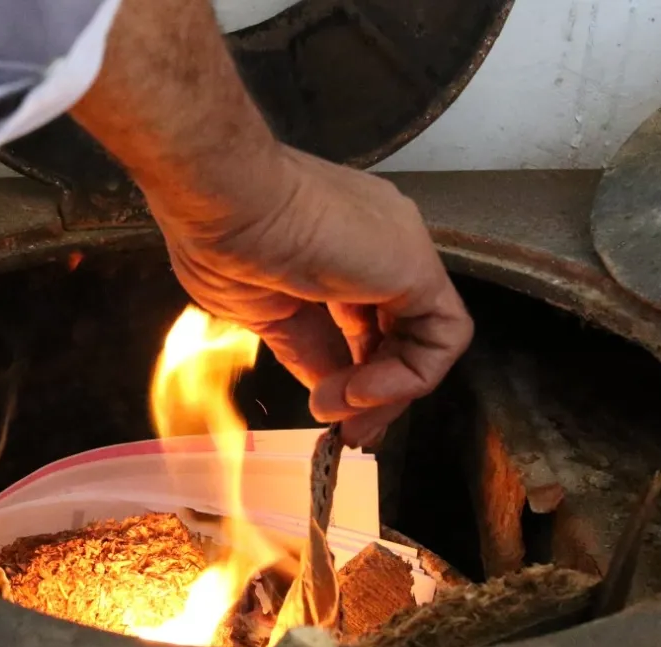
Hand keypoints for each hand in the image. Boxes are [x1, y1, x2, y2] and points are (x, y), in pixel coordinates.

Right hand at [67, 0, 471, 445]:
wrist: (220, 198)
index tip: (327, 412)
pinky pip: (441, 337)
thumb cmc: (219, 238)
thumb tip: (325, 390)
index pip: (362, 324)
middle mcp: (375, 245)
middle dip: (376, 394)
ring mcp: (399, 251)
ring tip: (343, 414)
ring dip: (388, 393)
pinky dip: (408, 378)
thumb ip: (303, 348)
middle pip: (396, 333)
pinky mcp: (415, 266)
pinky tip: (360, 390)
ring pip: (424, 338)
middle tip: (348, 434)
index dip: (351, 374)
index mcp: (333, 247)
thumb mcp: (261, 310)